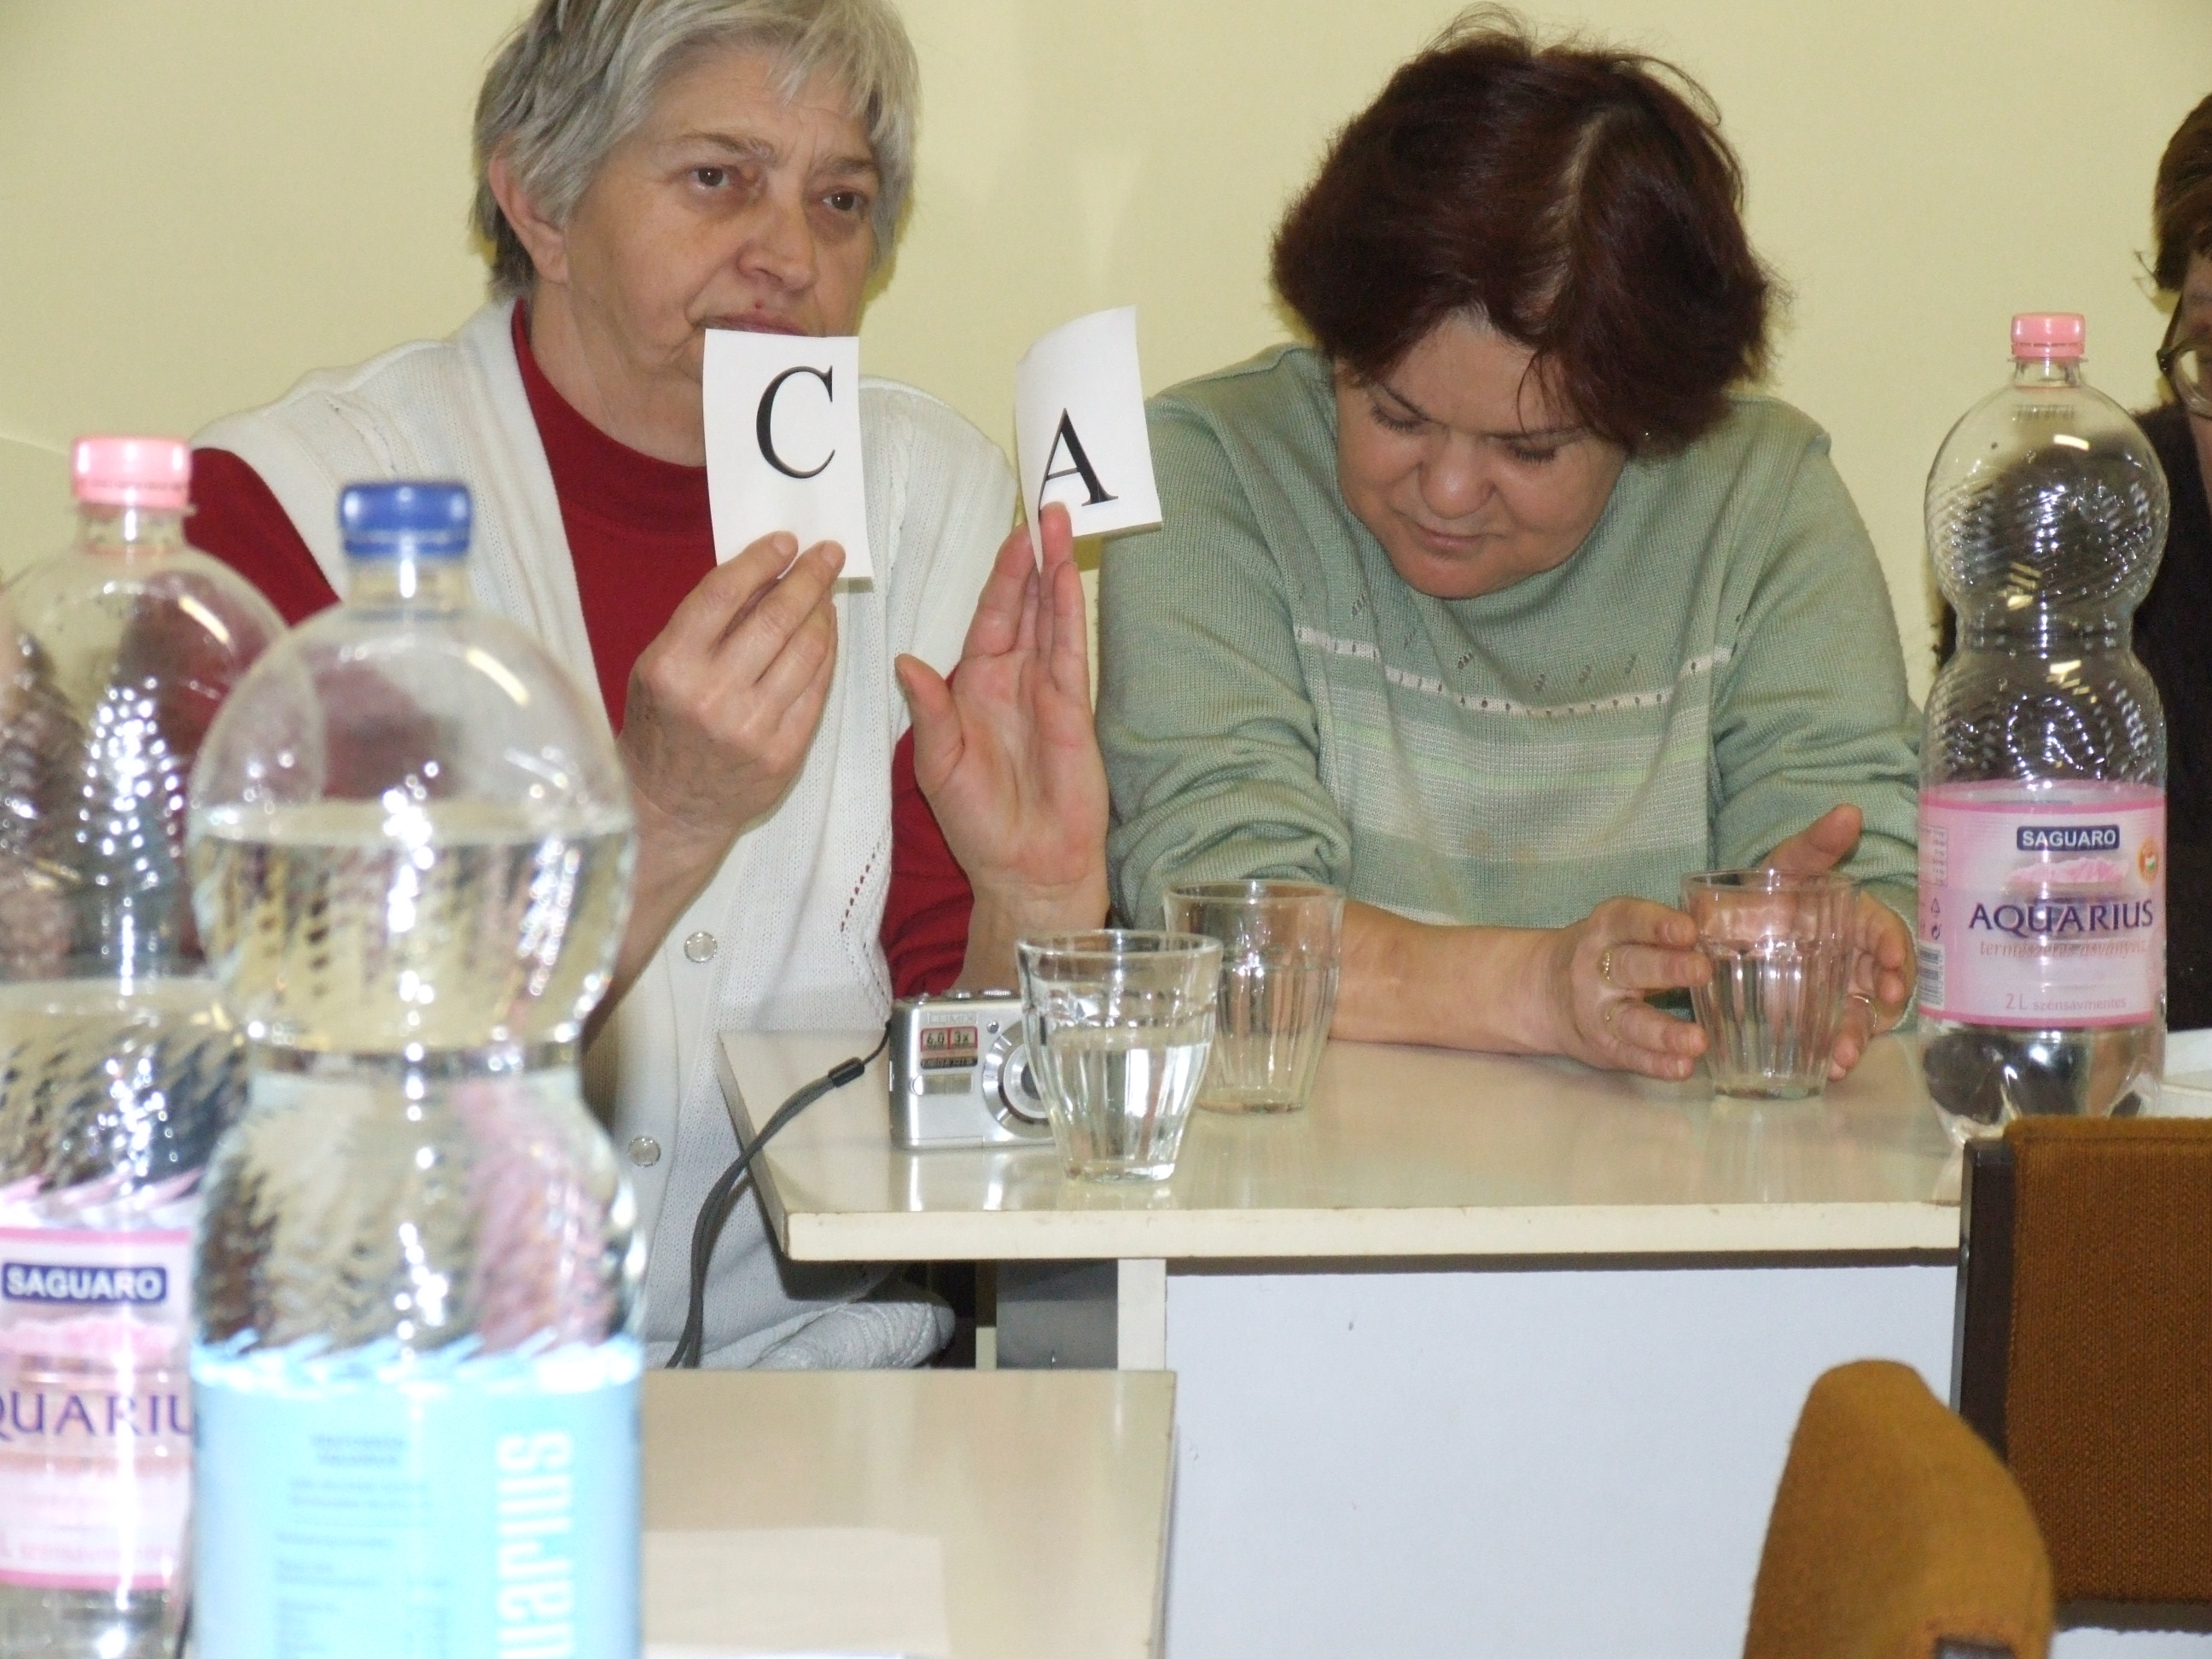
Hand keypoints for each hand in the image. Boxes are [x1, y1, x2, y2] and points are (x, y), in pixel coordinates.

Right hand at [590, 532, 842, 1036]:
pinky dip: (827, 654)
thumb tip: (763, 572)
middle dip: (809, 579)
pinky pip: (817, 690)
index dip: (761, 560)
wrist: (667, 808)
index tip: (786, 541)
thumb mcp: (660, 667)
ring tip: (827, 593)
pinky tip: (827, 635)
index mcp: (671, 665)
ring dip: (823, 614)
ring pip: (806, 651)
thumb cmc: (662, 725)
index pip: (724, 593)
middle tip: (827, 554)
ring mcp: (752, 728)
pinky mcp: (783, 754)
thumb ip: (704, 623)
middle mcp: (712, 695)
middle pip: (776, 619)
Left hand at [895, 503, 1109, 980]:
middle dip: (1033, 558)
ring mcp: (1047, 691)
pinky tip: (1068, 578)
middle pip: (1025, 605)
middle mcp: (1013, 680)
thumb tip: (907, 661)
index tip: (1010, 534)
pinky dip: (1068, 612)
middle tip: (1044, 507)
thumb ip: (931, 711)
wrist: (1026, 867)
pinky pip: (1069, 650)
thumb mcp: (939, 766)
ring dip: (1056, 571)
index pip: (989, 618)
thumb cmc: (979, 823)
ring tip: (1061, 522)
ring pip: (1051, 617)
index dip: (1000, 577)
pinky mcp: (1073, 708)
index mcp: (975, 687)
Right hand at [1534, 898, 1710, 1080]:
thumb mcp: (1622, 930)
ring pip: (1630, 1020)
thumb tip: (1732, 921)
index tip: (1688, 930)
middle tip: (1703, 971)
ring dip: (1664, 1031)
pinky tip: (1682, 1067)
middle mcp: (1596, 968)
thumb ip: (1666, 929)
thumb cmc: (1604, 953)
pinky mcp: (1604, 1046)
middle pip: (1630, 967)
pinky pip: (1631, 1056)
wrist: (1544, 991)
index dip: (1657, 924)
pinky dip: (1657, 1064)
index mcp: (1605, 930)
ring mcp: (1597, 1011)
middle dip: (1667, 969)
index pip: (1629, 921)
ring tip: (1698, 1040)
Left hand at [1763, 803, 1915, 1075]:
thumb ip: (1815, 845)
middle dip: (1885, 998)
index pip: (1882, 933)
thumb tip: (1851, 811)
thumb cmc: (1763, 893)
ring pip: (1857, 1014)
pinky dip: (1835, 1053)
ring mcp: (1833, 991)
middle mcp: (1849, 958)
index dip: (1893, 947)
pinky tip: (1830, 1068)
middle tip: (1885, 1006)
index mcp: (1851, 920)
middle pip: (1879, 980)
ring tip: (1845, 1056)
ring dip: (1858, 1036)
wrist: (1720, 929)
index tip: (1893, 963)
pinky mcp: (1813, 1018)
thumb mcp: (1785, 867)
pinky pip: (1832, 1038)